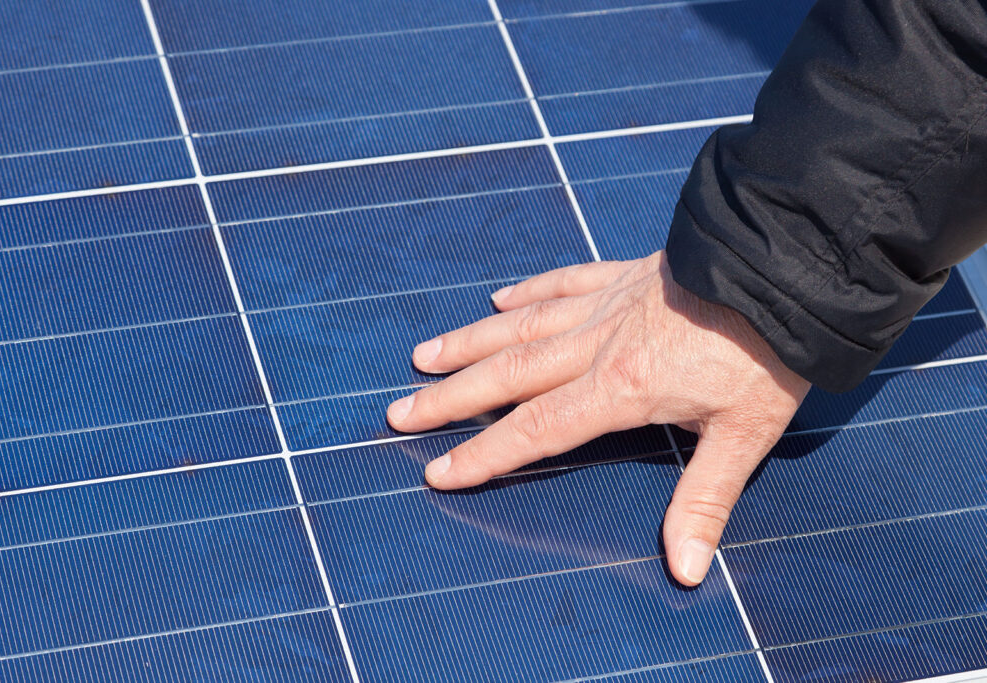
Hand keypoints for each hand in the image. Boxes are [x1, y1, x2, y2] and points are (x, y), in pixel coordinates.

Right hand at [386, 251, 809, 585]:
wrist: (783, 267)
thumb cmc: (766, 354)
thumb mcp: (743, 436)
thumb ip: (704, 500)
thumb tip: (686, 569)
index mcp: (621, 388)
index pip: (537, 429)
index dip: (484, 454)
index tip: (438, 471)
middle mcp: (598, 345)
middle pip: (509, 376)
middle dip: (451, 399)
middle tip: (400, 412)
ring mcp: (606, 305)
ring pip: (521, 328)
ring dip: (469, 345)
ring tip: (423, 357)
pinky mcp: (623, 275)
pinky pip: (561, 283)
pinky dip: (527, 293)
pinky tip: (498, 299)